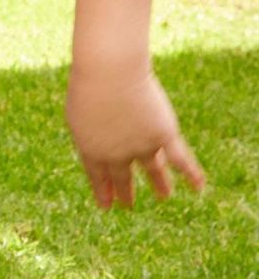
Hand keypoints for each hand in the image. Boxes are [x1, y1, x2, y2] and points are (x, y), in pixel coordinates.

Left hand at [65, 63, 206, 209]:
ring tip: (164, 197)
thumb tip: (102, 139)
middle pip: (121, 176)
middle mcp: (116, 153)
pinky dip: (191, 173)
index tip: (107, 206)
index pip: (97, 175)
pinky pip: (180, 159)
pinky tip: (199, 186)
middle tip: (128, 205)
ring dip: (159, 184)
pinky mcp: (163, 135)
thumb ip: (91, 129)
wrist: (109, 73)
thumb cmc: (89, 84)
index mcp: (90, 147)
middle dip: (125, 191)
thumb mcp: (79, 110)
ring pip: (152, 170)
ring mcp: (141, 146)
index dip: (102, 190)